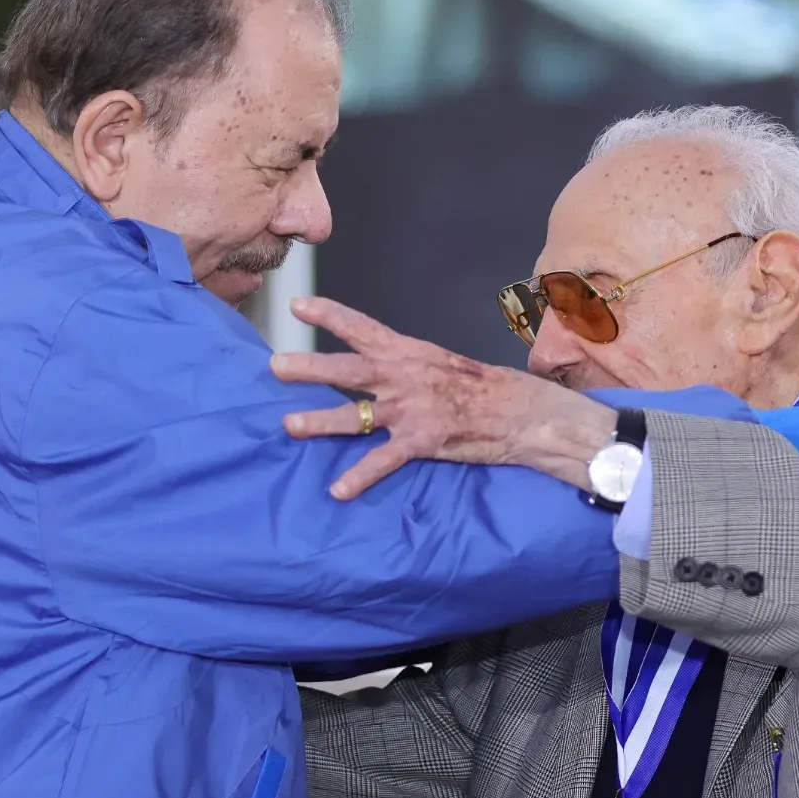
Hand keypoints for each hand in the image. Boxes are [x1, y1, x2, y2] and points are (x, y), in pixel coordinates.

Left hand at [269, 296, 614, 498]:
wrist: (524, 412)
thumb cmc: (485, 389)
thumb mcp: (444, 365)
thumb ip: (408, 367)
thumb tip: (380, 366)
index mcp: (410, 353)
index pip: (362, 328)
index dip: (329, 315)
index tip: (298, 307)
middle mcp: (405, 376)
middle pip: (347, 369)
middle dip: (309, 367)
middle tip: (274, 366)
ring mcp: (412, 409)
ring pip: (356, 415)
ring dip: (320, 420)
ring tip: (288, 426)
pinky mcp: (423, 441)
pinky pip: (384, 460)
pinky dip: (359, 477)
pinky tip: (337, 490)